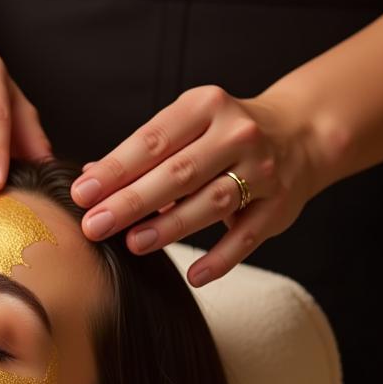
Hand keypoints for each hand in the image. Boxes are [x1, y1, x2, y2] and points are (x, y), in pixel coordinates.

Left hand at [70, 85, 326, 286]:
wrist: (300, 134)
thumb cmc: (222, 136)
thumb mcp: (184, 127)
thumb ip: (140, 153)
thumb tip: (87, 177)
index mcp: (205, 107)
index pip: (152, 141)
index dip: (115, 170)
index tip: (82, 195)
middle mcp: (236, 134)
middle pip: (177, 173)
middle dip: (131, 202)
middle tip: (95, 226)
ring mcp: (262, 170)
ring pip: (210, 202)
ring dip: (170, 226)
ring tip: (134, 243)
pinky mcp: (278, 206)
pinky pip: (246, 236)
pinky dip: (221, 258)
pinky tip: (195, 275)